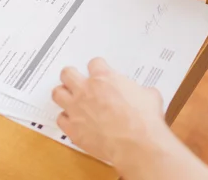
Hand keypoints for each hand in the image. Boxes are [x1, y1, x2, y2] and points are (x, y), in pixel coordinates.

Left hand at [52, 58, 166, 165]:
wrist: (136, 143)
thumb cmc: (144, 119)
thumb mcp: (149, 95)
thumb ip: (138, 91)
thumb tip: (142, 94)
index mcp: (105, 78)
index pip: (94, 63)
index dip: (98, 67)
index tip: (100, 71)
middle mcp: (87, 90)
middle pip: (67, 73)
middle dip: (71, 75)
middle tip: (76, 79)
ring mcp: (77, 109)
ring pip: (57, 93)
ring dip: (63, 94)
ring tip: (70, 98)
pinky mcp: (73, 129)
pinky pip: (60, 119)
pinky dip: (66, 118)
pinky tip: (74, 120)